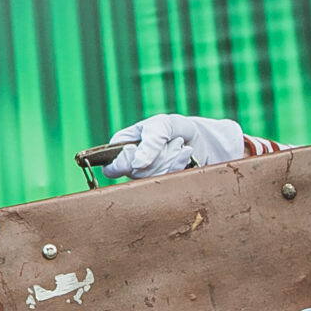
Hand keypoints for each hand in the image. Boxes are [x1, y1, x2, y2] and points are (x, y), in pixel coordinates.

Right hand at [102, 114, 245, 180]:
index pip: (111, 167)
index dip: (123, 163)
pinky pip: (170, 182)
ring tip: (178, 144)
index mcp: (122, 149)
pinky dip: (180, 164)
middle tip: (166, 142)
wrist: (198, 137)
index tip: (134, 150)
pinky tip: (186, 152)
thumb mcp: (161, 125)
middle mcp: (133, 167)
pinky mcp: (165, 185)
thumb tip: (137, 165)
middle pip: (136, 175)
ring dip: (170, 159)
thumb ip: (149, 142)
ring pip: (154, 179)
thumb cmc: (173, 128)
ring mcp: (150, 178)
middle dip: (155, 157)